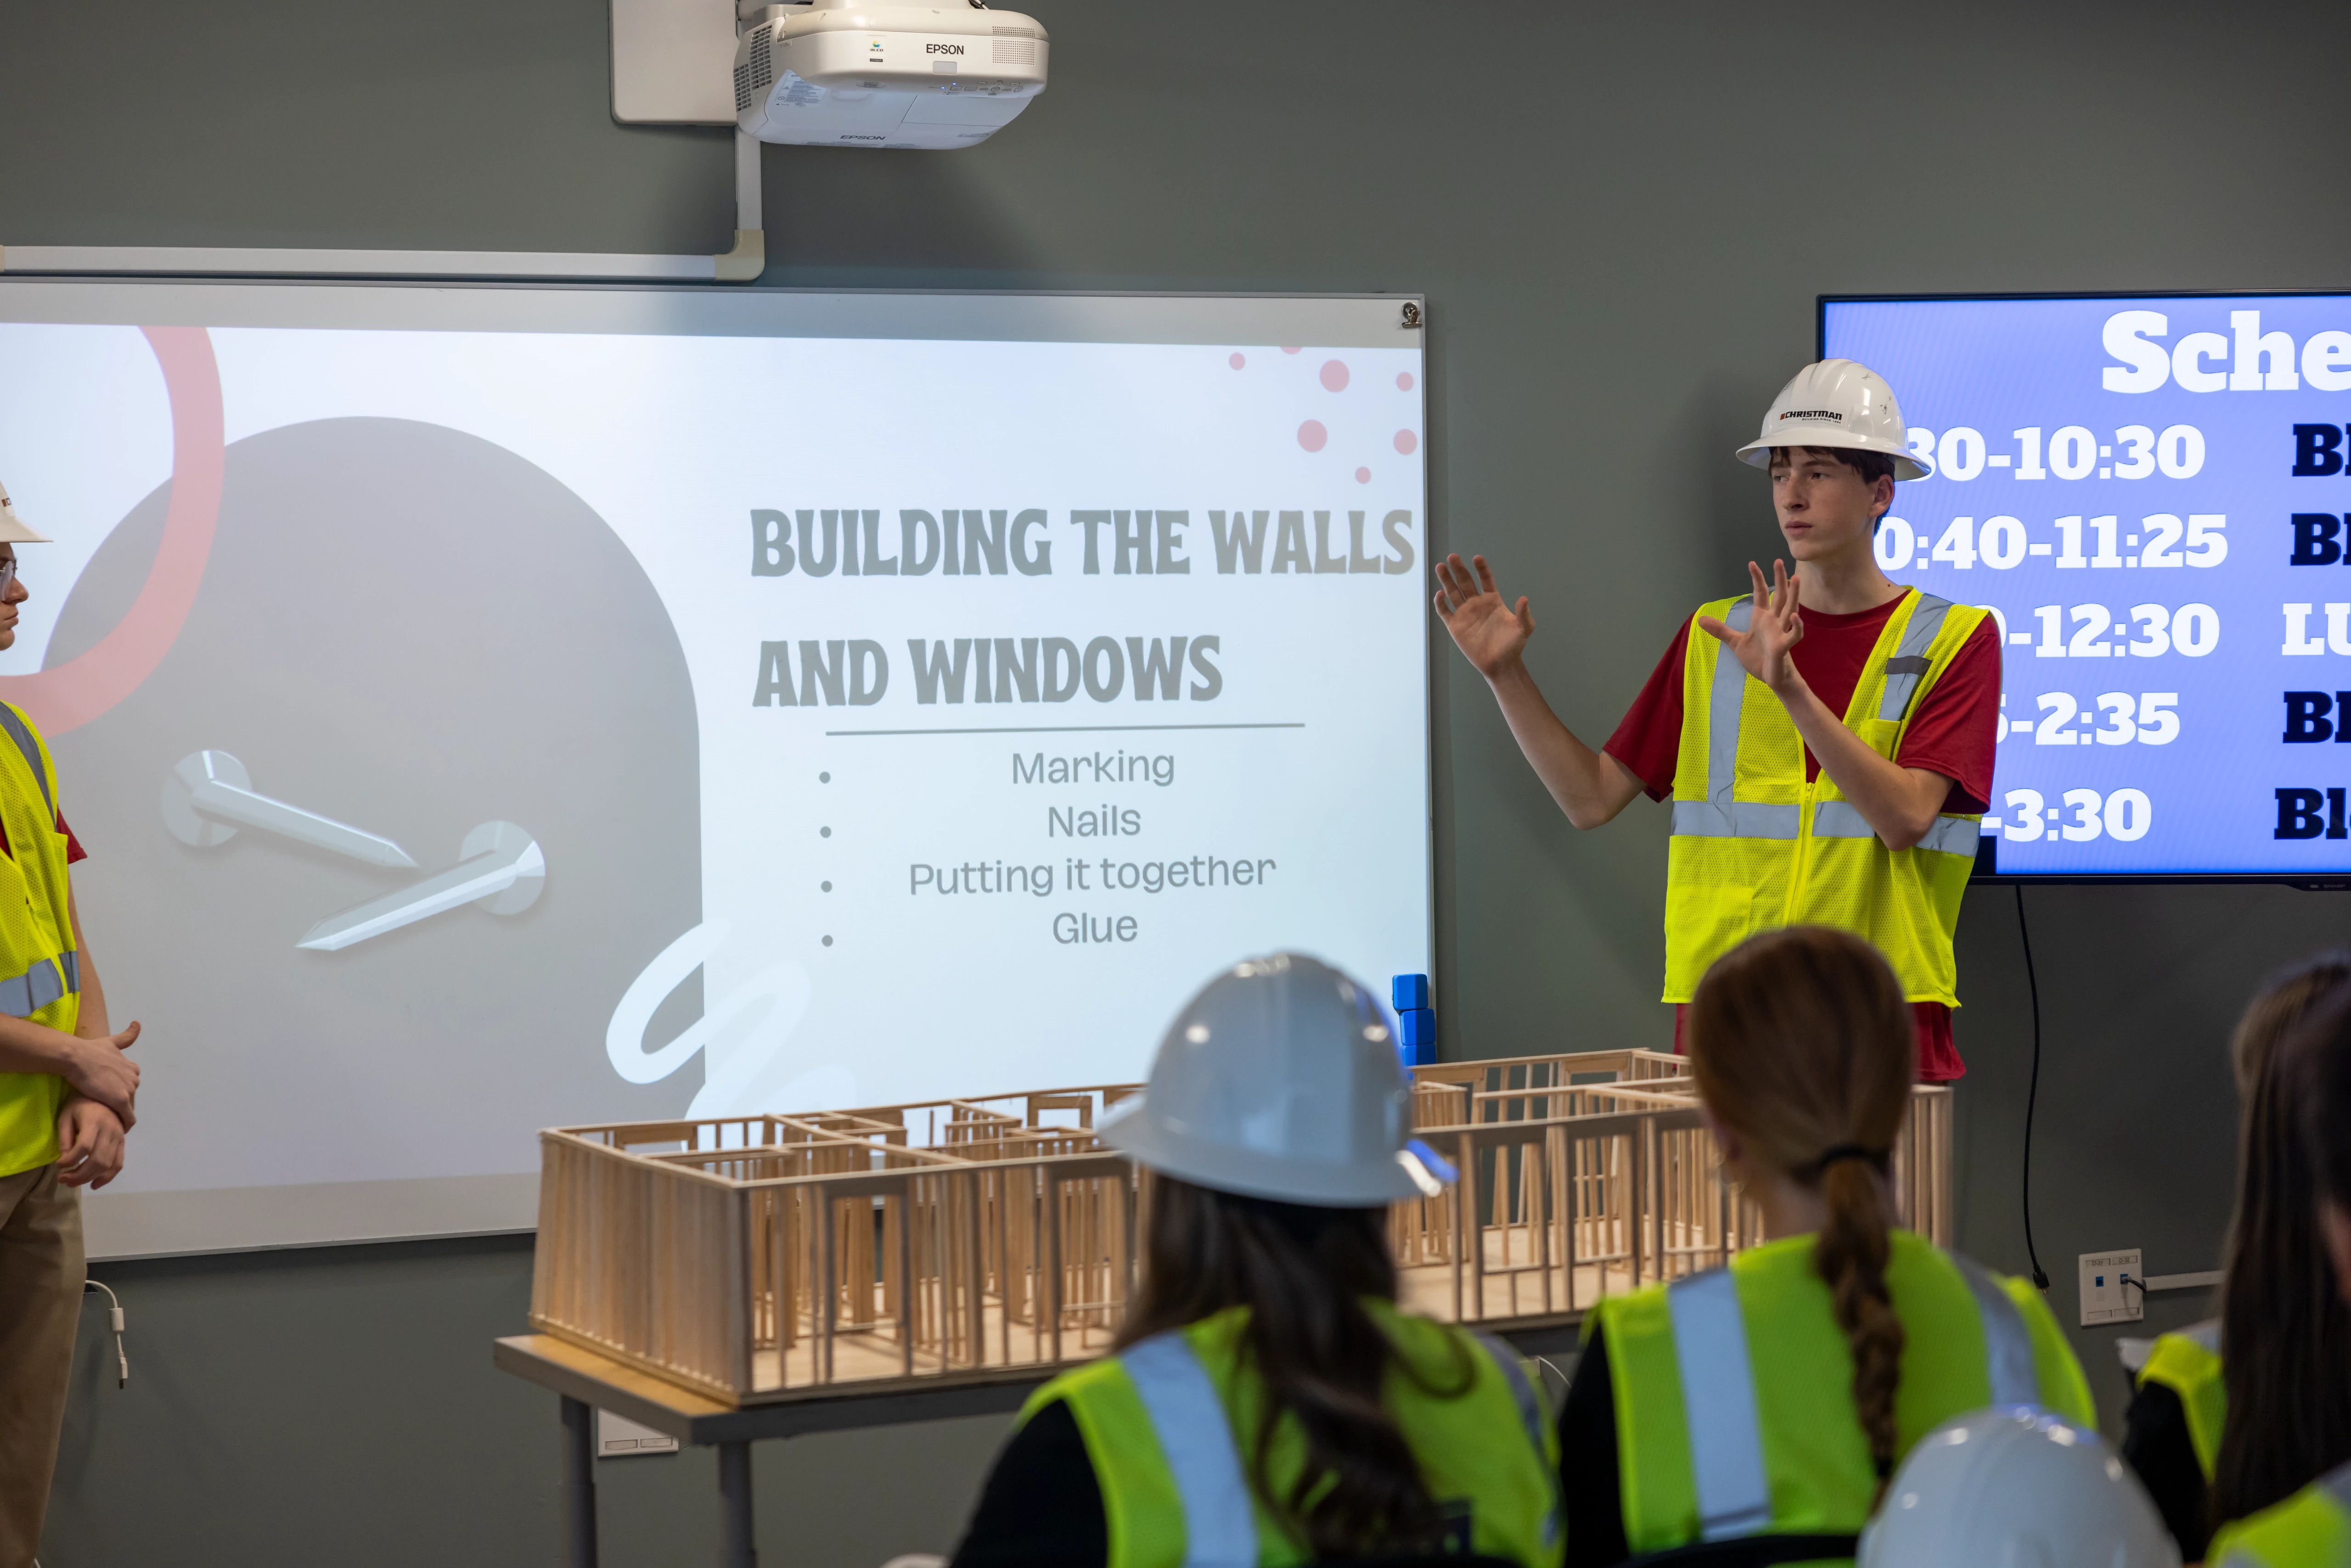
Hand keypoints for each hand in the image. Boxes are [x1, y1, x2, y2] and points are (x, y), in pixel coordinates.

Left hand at [54, 1095, 124, 1187]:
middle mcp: (110, 1130)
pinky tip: (94, 1184)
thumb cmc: (80, 1104)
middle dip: (78, 1175)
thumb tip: (65, 1159)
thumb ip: (65, 1138)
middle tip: (63, 1179)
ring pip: (107, 1165)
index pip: (84, 1147)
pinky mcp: (123, 1142)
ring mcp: (119, 1137)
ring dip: (89, 1178)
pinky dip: (108, 1177)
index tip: (58, 1165)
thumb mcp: (66, 1116)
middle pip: (97, 1160)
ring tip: (73, 1182)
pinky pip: (118, 1163)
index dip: (70, 1160)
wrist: (104, 1094)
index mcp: (95, 1122)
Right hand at [59, 1021, 139, 1129]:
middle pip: (129, 1098)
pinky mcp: (121, 1101)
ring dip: (120, 1116)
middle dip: (120, 1106)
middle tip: (108, 1114)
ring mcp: (129, 1090)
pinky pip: (127, 1119)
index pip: (129, 1087)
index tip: (110, 1101)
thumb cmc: (89, 1050)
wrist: (77, 1057)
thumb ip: (126, 1036)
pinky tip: (117, 1130)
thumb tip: (138, 1024)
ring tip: (109, 1123)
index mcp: (132, 1068)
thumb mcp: (111, 1041)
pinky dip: (124, 1125)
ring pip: (128, 1109)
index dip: (119, 1094)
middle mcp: (134, 1078)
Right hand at [1433, 553, 1533, 680]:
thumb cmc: (1513, 645)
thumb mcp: (1524, 628)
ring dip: (1446, 580)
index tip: (1477, 558)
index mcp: (1492, 600)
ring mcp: (1465, 614)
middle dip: (1459, 569)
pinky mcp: (1455, 626)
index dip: (1481, 569)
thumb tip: (1523, 598)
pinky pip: (1445, 611)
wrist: (1501, 664)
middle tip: (1453, 556)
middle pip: (1465, 582)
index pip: (1485, 579)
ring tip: (1440, 566)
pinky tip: (1440, 594)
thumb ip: (1524, 613)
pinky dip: (1440, 603)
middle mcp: (1477, 603)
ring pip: (1453, 592)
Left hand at [1698, 560, 1804, 692]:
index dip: (1757, 579)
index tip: (1752, 563)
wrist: (1771, 677)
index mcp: (1762, 618)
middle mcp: (1774, 621)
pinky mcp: (1784, 646)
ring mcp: (1781, 632)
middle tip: (1778, 560)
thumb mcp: (1735, 642)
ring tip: (1795, 579)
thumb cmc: (1758, 658)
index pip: (1760, 594)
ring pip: (1790, 609)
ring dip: (1793, 595)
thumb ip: (1720, 630)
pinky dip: (1795, 625)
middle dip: (1779, 579)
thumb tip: (1700, 619)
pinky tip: (1794, 616)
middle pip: (1779, 596)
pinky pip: (1793, 634)